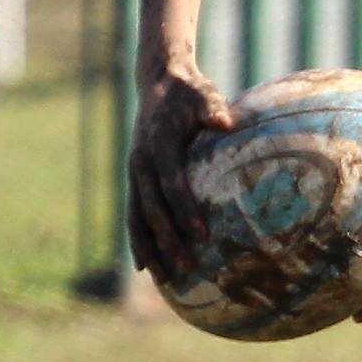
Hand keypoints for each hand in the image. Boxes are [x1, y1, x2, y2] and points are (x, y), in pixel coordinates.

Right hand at [127, 69, 234, 282]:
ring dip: (150, 249)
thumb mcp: (203, 94)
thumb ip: (213, 109)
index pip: (171, 183)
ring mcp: (135, 172)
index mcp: (158, 144)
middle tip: (189, 268)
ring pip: (138, 217)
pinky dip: (139, 240)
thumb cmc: (189, 92)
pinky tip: (147, 268)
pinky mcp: (136, 179)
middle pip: (152, 209)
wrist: (158, 82)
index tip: (202, 235)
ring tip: (165, 279)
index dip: (185, 210)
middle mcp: (140, 162)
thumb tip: (226, 122)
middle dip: (168, 240)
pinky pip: (135, 214)